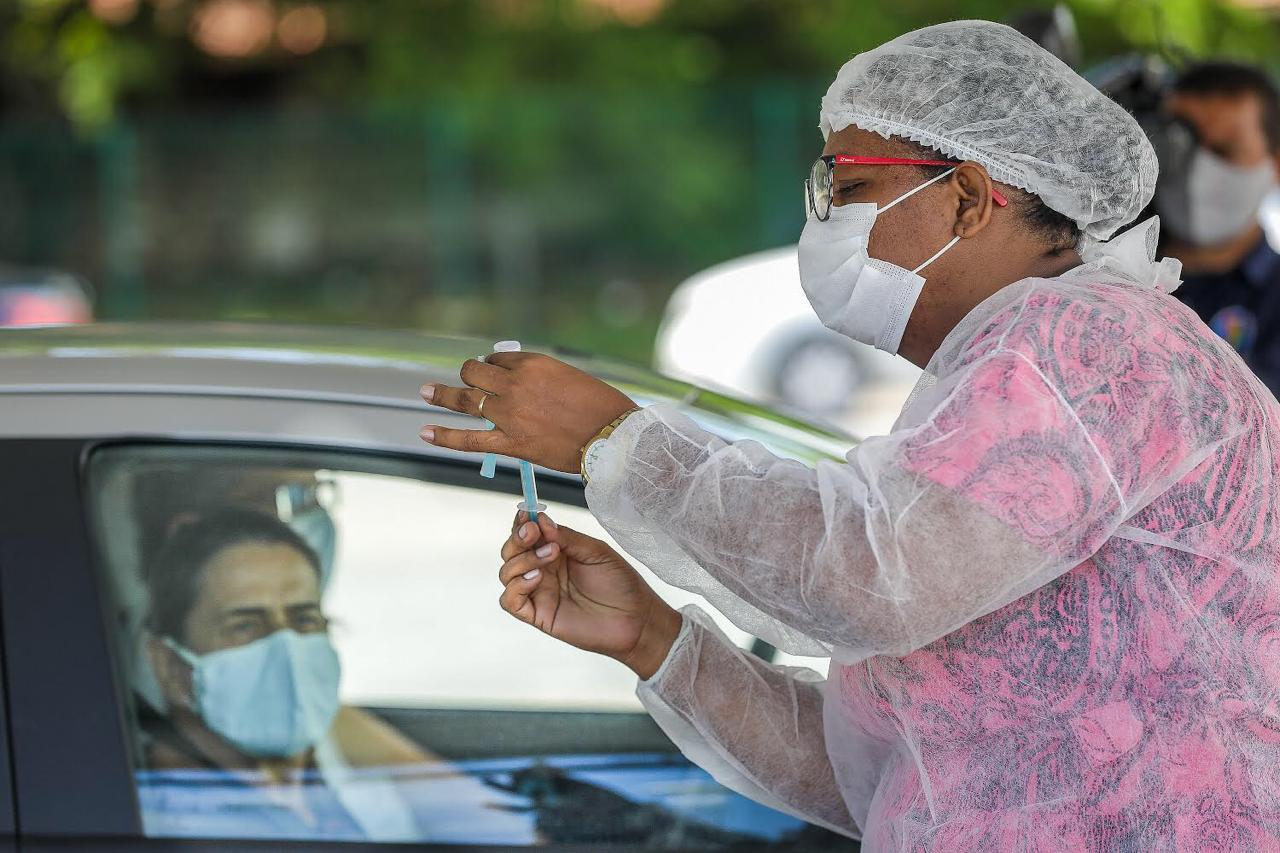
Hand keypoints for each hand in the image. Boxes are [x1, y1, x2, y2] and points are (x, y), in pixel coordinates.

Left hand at [419, 352, 636, 472]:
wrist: (612, 437)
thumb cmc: (601, 407)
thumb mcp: (570, 378)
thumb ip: (542, 379)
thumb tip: (523, 385)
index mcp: (533, 363)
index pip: (498, 358)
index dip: (493, 365)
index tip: (494, 372)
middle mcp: (515, 384)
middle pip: (475, 373)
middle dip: (468, 374)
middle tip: (465, 380)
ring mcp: (509, 414)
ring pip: (465, 399)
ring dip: (442, 395)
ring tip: (425, 392)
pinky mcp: (511, 442)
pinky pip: (470, 439)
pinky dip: (445, 436)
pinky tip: (426, 432)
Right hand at [497, 512, 681, 679]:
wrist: (636, 618)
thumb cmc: (620, 584)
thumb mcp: (596, 552)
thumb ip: (567, 538)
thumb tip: (540, 520)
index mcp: (556, 551)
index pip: (527, 534)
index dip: (521, 523)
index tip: (525, 514)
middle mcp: (544, 570)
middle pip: (511, 551)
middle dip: (517, 538)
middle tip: (534, 533)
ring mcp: (539, 592)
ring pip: (507, 572)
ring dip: (522, 559)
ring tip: (550, 555)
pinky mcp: (538, 615)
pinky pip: (510, 601)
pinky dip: (516, 586)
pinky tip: (537, 579)